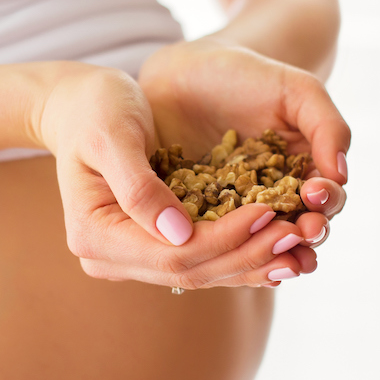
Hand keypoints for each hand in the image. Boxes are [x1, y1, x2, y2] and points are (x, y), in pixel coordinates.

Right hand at [35, 63, 316, 287]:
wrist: (79, 107)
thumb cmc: (94, 109)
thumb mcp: (112, 136)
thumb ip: (139, 187)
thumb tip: (179, 234)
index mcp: (94, 235)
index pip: (172, 254)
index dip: (225, 239)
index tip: (270, 211)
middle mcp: (108, 258)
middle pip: (190, 271)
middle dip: (247, 253)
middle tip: (299, 230)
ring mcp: (129, 258)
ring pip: (202, 273)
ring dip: (253, 261)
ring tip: (300, 241)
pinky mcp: (151, 248)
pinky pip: (202, 260)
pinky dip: (242, 254)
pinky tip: (280, 246)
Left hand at [138, 39, 350, 252]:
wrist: (186, 71)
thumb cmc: (249, 75)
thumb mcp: (297, 91)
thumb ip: (327, 127)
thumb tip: (342, 174)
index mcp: (302, 174)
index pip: (325, 199)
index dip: (326, 202)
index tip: (316, 194)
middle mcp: (271, 201)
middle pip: (296, 229)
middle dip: (303, 235)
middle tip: (301, 232)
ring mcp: (233, 212)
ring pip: (255, 243)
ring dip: (267, 253)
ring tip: (271, 254)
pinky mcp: (194, 215)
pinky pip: (209, 239)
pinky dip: (217, 250)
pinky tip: (221, 254)